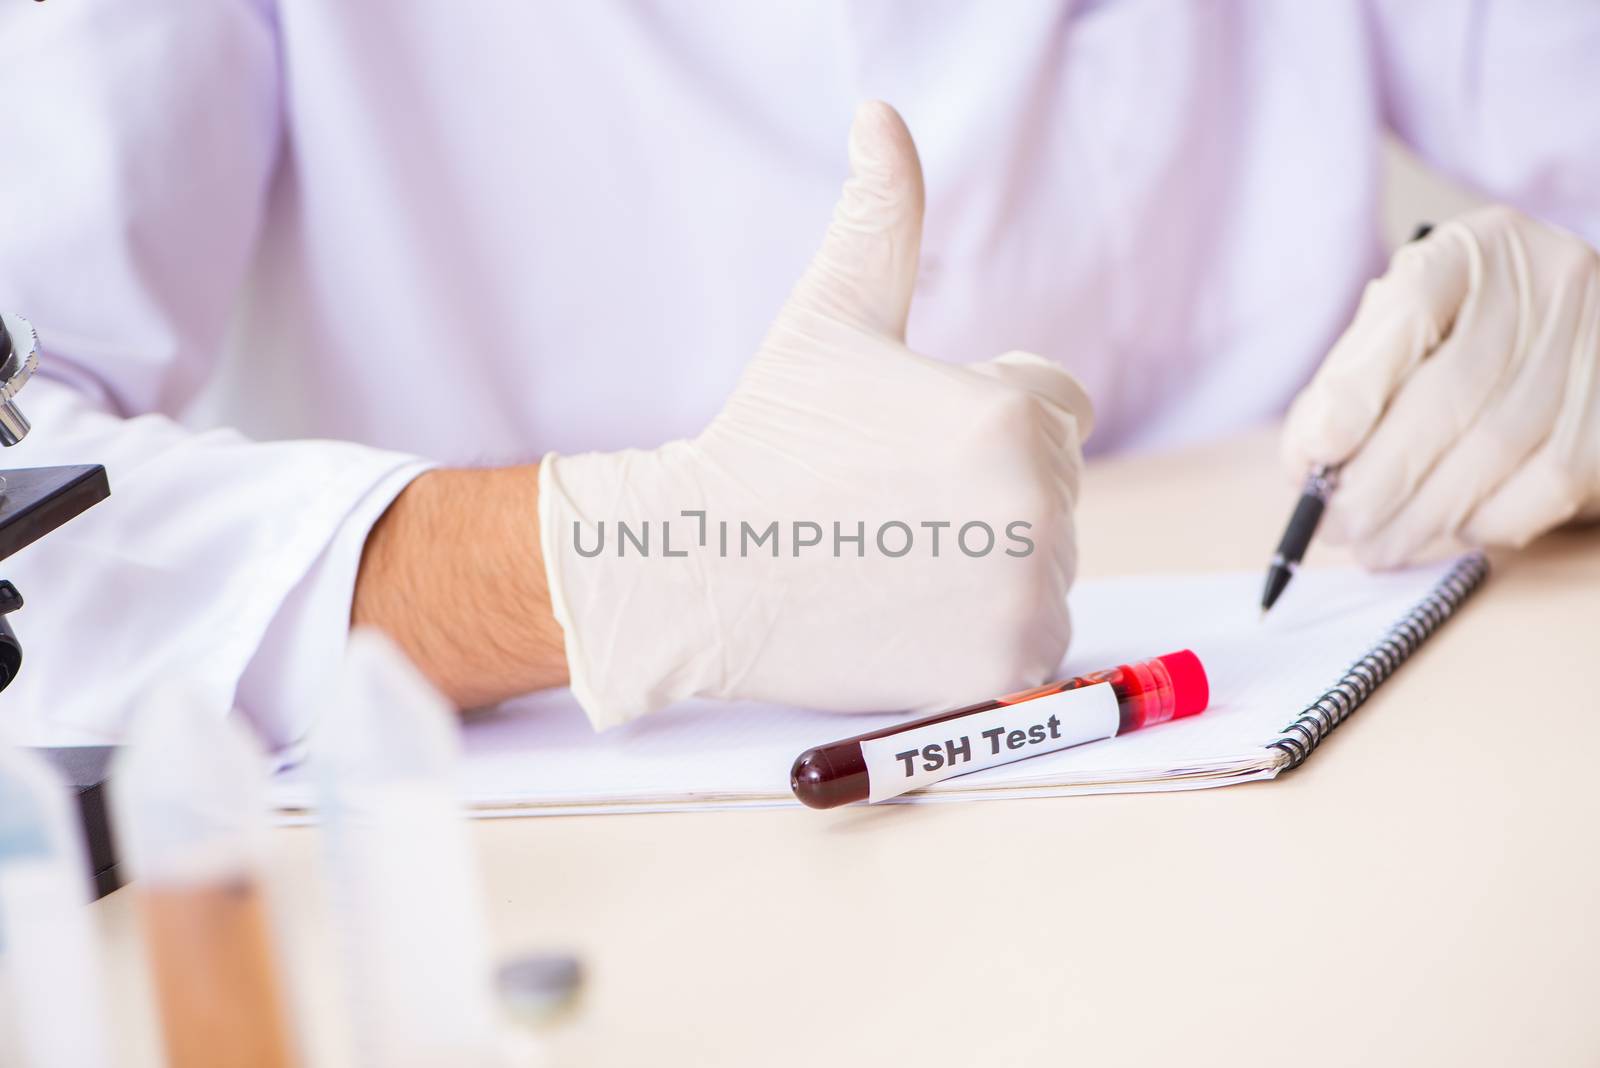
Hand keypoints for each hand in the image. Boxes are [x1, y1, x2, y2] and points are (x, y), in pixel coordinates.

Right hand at [539, 101, 1093, 727]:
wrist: (700, 572)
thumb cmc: (766, 438)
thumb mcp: (831, 316)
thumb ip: (880, 215)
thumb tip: (879, 115)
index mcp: (1013, 416)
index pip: (1055, 408)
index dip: (974, 419)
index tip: (900, 448)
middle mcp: (1041, 508)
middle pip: (1053, 485)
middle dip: (985, 489)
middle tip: (888, 503)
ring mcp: (1028, 597)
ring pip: (1049, 559)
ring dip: (991, 557)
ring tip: (896, 553)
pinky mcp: (1009, 667)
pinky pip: (1037, 634)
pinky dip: (987, 629)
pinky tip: (912, 606)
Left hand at [1282, 205, 1599, 567]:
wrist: (1564, 338)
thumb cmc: (1458, 341)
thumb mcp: (1398, 335)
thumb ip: (1349, 385)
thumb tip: (1309, 462)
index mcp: (1471, 251)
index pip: (1410, 306)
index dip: (1356, 387)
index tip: (1315, 452)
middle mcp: (1545, 280)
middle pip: (1451, 390)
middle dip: (1379, 477)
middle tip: (1333, 527)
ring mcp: (1593, 339)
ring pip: (1498, 445)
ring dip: (1424, 514)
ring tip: (1377, 545)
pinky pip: (1552, 480)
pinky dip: (1490, 518)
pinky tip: (1454, 528)